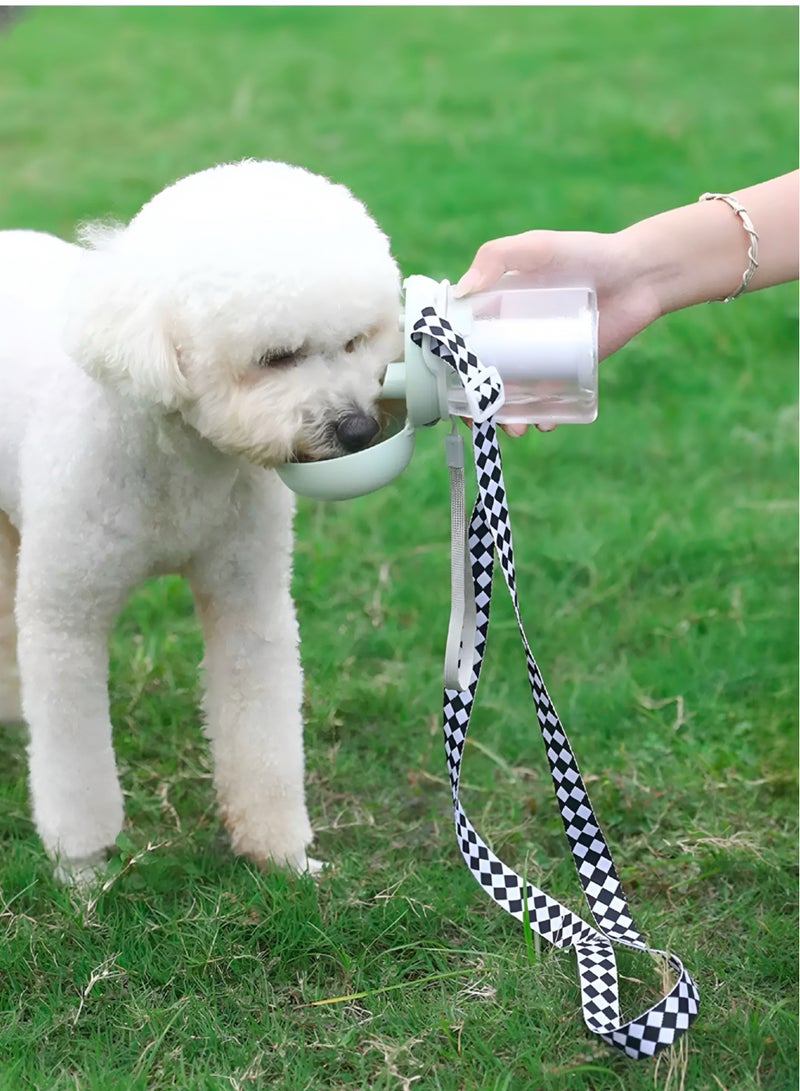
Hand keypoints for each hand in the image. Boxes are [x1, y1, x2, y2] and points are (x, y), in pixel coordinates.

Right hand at [454, 229, 661, 434]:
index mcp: (493, 307)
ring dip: (507, 417)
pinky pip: (547, 400)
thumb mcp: (536, 247)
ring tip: (516, 428)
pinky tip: (545, 423)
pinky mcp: (566, 371)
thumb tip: (462, 292)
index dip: (448, 365)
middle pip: (481, 375)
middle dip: (476, 402)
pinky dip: (542, 416)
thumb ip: (496, 257)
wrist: (639, 275)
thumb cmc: (585, 253)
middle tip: (479, 417)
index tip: (447, 386)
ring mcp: (537, 356)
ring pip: (511, 393)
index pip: (460, 340)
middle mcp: (510, 334)